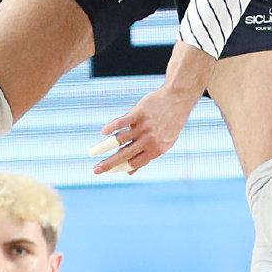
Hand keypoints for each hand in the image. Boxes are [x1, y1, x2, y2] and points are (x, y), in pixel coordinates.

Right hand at [92, 42, 209, 173]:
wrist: (177, 99)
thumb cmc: (169, 124)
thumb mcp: (163, 143)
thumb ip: (146, 157)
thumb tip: (129, 172)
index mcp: (156, 150)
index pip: (134, 163)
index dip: (119, 168)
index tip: (108, 172)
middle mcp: (149, 139)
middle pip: (124, 155)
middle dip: (108, 164)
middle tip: (96, 170)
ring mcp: (143, 126)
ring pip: (120, 139)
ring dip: (105, 147)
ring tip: (93, 152)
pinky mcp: (138, 112)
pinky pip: (121, 122)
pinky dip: (111, 127)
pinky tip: (103, 132)